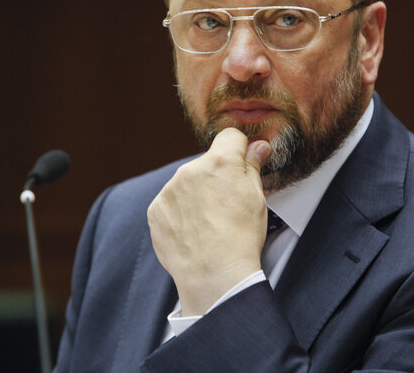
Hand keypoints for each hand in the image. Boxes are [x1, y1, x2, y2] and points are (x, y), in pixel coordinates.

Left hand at [147, 127, 271, 315]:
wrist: (214, 275)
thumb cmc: (241, 237)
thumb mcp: (257, 198)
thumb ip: (252, 166)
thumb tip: (258, 146)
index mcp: (219, 162)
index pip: (230, 137)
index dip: (240, 151)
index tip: (242, 166)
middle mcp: (190, 169)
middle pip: (206, 162)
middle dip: (216, 176)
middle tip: (226, 205)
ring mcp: (169, 190)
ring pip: (186, 182)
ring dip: (196, 194)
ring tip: (209, 223)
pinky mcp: (156, 210)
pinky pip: (170, 202)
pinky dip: (179, 212)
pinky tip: (193, 231)